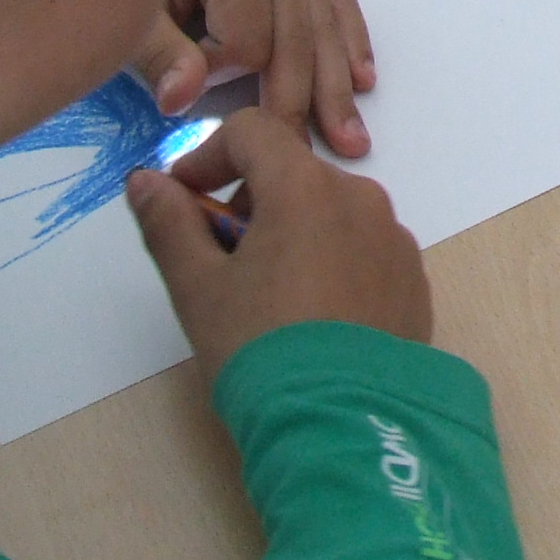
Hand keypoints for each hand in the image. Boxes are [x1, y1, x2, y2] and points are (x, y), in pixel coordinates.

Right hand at [126, 104, 432, 380]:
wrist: (345, 426)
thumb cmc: (261, 350)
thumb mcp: (199, 288)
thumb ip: (169, 225)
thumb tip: (145, 180)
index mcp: (306, 188)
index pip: (251, 133)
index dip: (206, 157)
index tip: (185, 201)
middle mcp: (360, 198)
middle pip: (293, 173)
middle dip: (248, 201)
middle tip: (221, 260)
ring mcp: (394, 239)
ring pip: (329, 211)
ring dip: (291, 232)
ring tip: (266, 295)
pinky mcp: (414, 280)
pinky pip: (362, 248)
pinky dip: (331, 261)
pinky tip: (312, 316)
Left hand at [136, 0, 373, 154]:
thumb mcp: (131, 12)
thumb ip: (158, 55)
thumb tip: (181, 100)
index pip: (248, 43)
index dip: (218, 78)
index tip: (180, 85)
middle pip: (296, 42)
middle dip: (296, 104)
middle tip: (300, 158)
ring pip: (324, 32)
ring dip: (336, 88)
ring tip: (350, 139)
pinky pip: (334, 7)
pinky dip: (348, 44)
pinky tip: (362, 78)